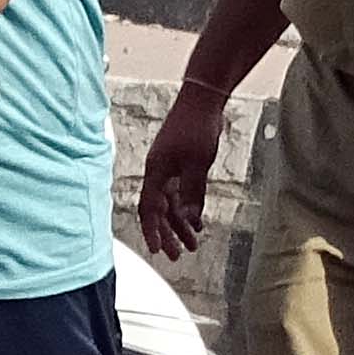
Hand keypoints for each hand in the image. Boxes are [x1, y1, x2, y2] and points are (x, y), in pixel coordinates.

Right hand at [139, 82, 230, 262]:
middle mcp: (159, 172)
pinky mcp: (181, 164)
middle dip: (168, 234)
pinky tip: (197, 222)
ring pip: (172, 204)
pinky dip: (189, 209)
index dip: (153, 231)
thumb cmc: (197, 126)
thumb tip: (189, 218)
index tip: (158, 250)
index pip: (150, 208)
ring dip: (181, 224)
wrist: (203, 99)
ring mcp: (170, 168)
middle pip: (160, 210)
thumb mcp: (198, 162)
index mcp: (157, 171)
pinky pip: (181, 193)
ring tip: (193, 244)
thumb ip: (193, 191)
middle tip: (179, 255)